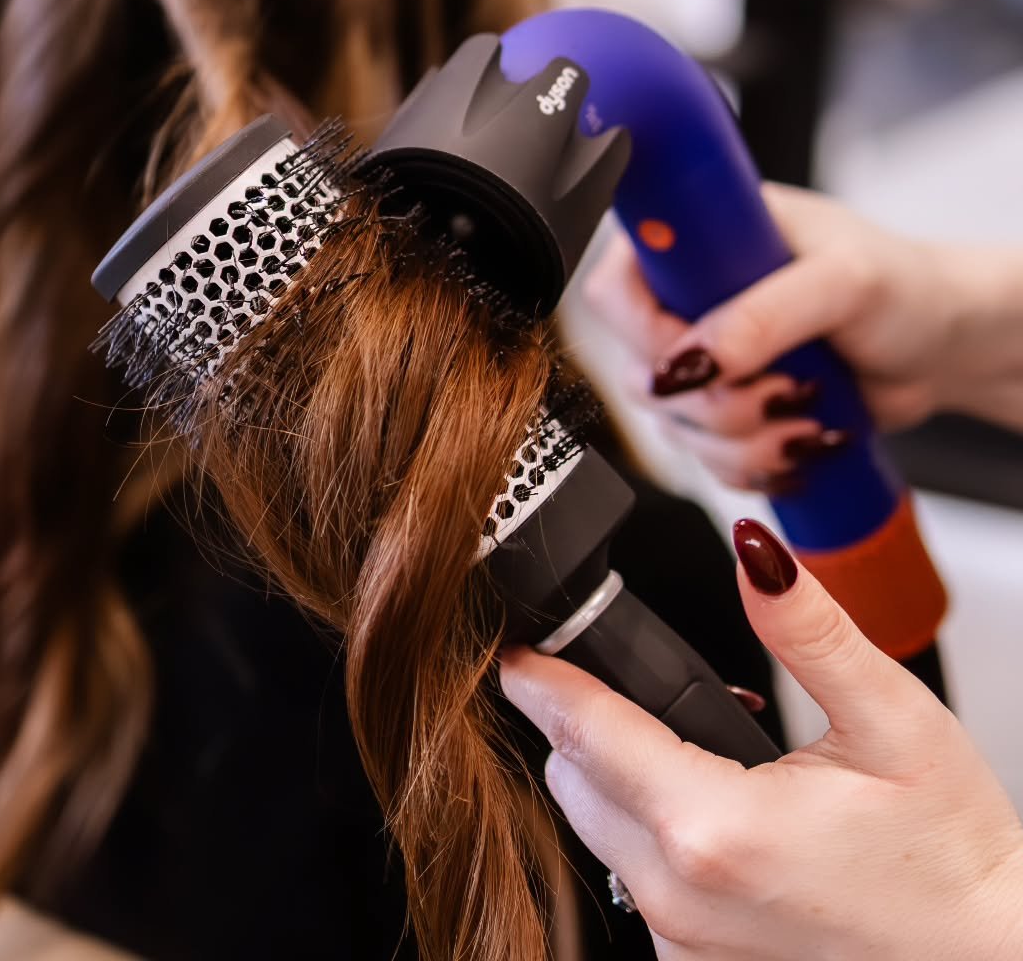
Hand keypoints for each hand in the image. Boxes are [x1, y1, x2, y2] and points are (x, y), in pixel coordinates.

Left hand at [501, 521, 1022, 959]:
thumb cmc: (956, 860)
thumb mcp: (894, 722)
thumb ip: (809, 630)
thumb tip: (754, 550)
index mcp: (715, 828)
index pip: (583, 731)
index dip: (540, 677)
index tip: (516, 645)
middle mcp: (680, 896)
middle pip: (574, 779)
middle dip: (583, 721)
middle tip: (639, 685)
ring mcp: (684, 943)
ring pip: (596, 831)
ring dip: (617, 778)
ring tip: (695, 748)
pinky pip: (634, 879)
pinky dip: (648, 834)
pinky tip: (711, 812)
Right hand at [583, 185, 966, 489]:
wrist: (946, 345)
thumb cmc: (904, 285)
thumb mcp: (842, 280)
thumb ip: (765, 312)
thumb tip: (696, 357)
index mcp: (694, 243)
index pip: (616, 288)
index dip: (646, 334)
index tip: (702, 358)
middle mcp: (687, 300)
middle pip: (640, 371)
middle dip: (715, 402)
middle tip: (783, 388)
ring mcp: (705, 359)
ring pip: (674, 427)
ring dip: (744, 439)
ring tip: (809, 410)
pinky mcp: (726, 410)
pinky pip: (707, 461)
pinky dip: (756, 464)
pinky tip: (801, 441)